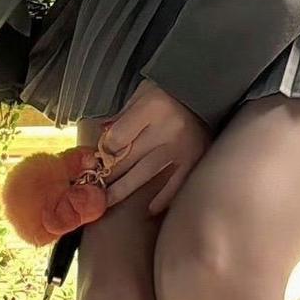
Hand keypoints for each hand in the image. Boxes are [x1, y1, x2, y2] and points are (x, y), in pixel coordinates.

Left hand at [92, 80, 211, 217]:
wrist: (207, 91)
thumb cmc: (170, 92)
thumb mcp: (142, 94)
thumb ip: (123, 117)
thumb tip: (102, 139)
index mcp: (152, 107)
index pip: (118, 136)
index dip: (104, 151)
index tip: (97, 159)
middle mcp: (166, 129)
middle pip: (127, 157)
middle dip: (107, 175)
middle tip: (92, 189)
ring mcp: (182, 148)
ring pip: (145, 173)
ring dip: (124, 189)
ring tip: (108, 202)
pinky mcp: (195, 160)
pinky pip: (176, 184)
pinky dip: (163, 198)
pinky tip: (150, 209)